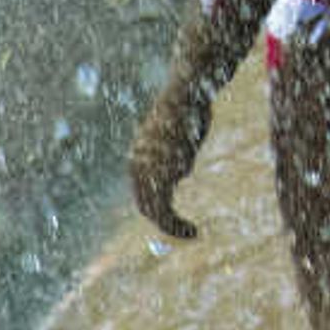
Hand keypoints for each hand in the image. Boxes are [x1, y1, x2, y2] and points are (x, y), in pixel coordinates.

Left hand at [128, 59, 210, 237]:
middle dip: (165, 223)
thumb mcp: (175, 138)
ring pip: (155, 213)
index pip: (142, 194)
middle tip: (186, 232)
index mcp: (137, 160)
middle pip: (146, 207)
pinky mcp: (162, 177)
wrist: (184, 96)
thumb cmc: (185, 112)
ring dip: (173, 229)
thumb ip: (173, 158)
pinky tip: (193, 231)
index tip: (174, 217)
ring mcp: (149, 174)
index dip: (157, 210)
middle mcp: (138, 169)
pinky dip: (177, 226)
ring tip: (191, 234)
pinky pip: (166, 212)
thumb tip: (181, 176)